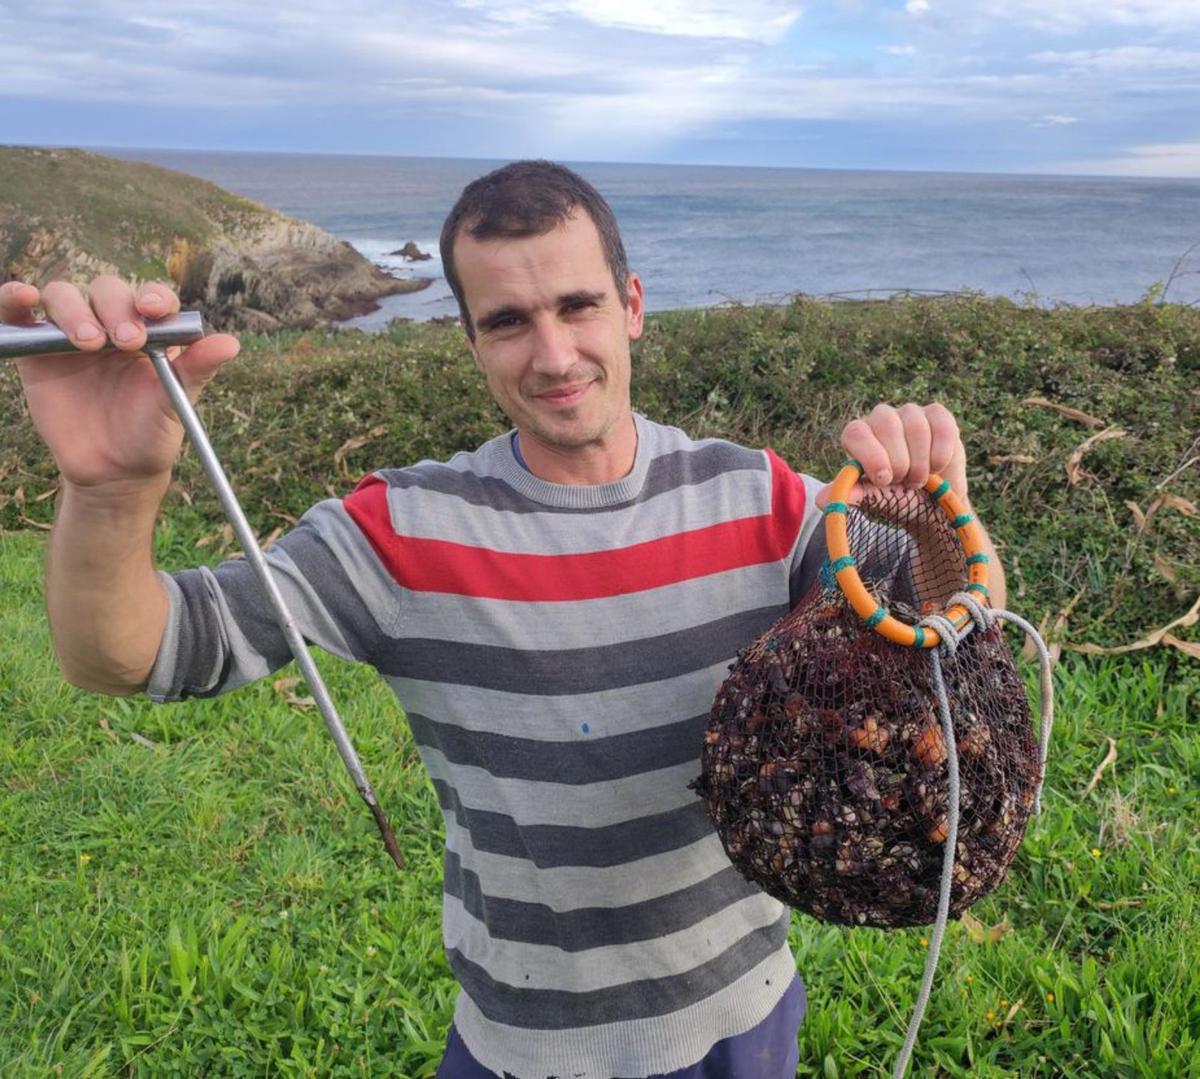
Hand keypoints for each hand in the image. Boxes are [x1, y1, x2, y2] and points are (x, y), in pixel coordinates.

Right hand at [2, 277, 239, 491]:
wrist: (113, 471)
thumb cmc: (151, 434)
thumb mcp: (176, 403)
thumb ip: (197, 370)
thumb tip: (232, 343)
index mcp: (150, 332)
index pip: (150, 298)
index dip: (152, 296)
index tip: (153, 308)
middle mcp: (111, 324)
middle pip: (107, 291)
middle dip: (116, 308)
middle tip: (125, 341)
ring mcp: (71, 334)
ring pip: (64, 296)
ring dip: (74, 310)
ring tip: (88, 342)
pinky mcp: (36, 351)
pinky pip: (19, 315)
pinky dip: (15, 298)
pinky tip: (23, 297)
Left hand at [816, 402, 967, 508]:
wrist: (931, 505)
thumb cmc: (893, 499)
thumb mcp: (871, 500)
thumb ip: (850, 495)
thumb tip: (822, 500)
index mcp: (857, 436)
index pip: (855, 432)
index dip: (870, 455)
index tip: (883, 480)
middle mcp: (880, 418)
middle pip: (885, 423)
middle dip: (898, 461)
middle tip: (903, 484)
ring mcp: (910, 413)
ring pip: (914, 426)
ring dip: (920, 462)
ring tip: (918, 481)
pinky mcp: (938, 415)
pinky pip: (941, 426)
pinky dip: (940, 453)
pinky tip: (937, 467)